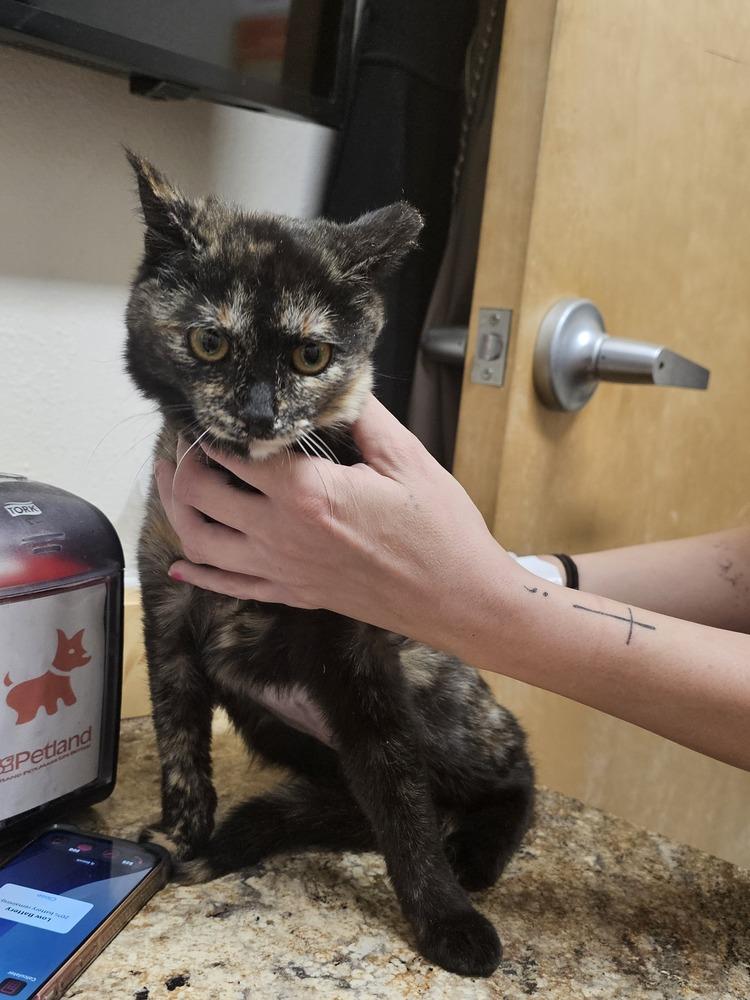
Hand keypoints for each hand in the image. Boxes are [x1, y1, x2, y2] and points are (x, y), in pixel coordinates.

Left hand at [154, 394, 515, 649]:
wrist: (459, 600)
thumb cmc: (439, 530)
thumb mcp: (406, 458)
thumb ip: (360, 416)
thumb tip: (333, 382)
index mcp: (306, 493)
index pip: (232, 453)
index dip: (209, 428)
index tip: (204, 409)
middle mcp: (281, 535)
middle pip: (199, 496)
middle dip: (178, 463)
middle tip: (178, 441)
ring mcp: (283, 571)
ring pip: (200, 543)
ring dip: (175, 510)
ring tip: (170, 483)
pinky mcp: (293, 595)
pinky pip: (230, 587)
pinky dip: (199, 573)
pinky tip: (183, 562)